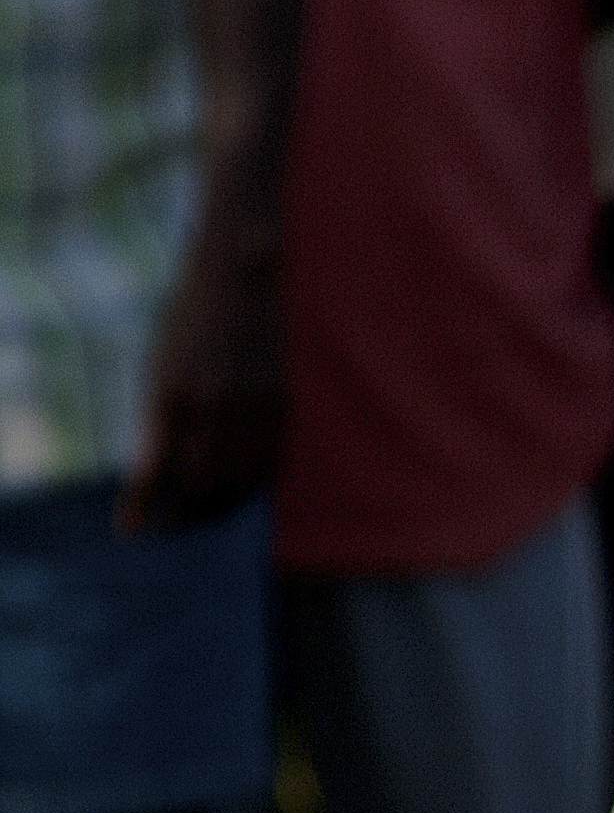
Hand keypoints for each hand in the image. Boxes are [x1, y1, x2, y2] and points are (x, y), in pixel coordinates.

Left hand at [119, 234, 285, 531]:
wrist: (237, 283)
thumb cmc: (187, 325)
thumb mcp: (158, 370)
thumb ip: (156, 423)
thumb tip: (156, 476)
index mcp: (171, 394)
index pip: (157, 471)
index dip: (145, 506)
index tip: (134, 529)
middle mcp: (212, 405)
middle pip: (200, 483)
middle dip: (185, 512)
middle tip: (173, 524)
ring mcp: (250, 405)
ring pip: (238, 478)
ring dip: (220, 504)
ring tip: (205, 512)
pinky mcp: (281, 403)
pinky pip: (269, 460)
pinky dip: (253, 483)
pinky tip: (241, 488)